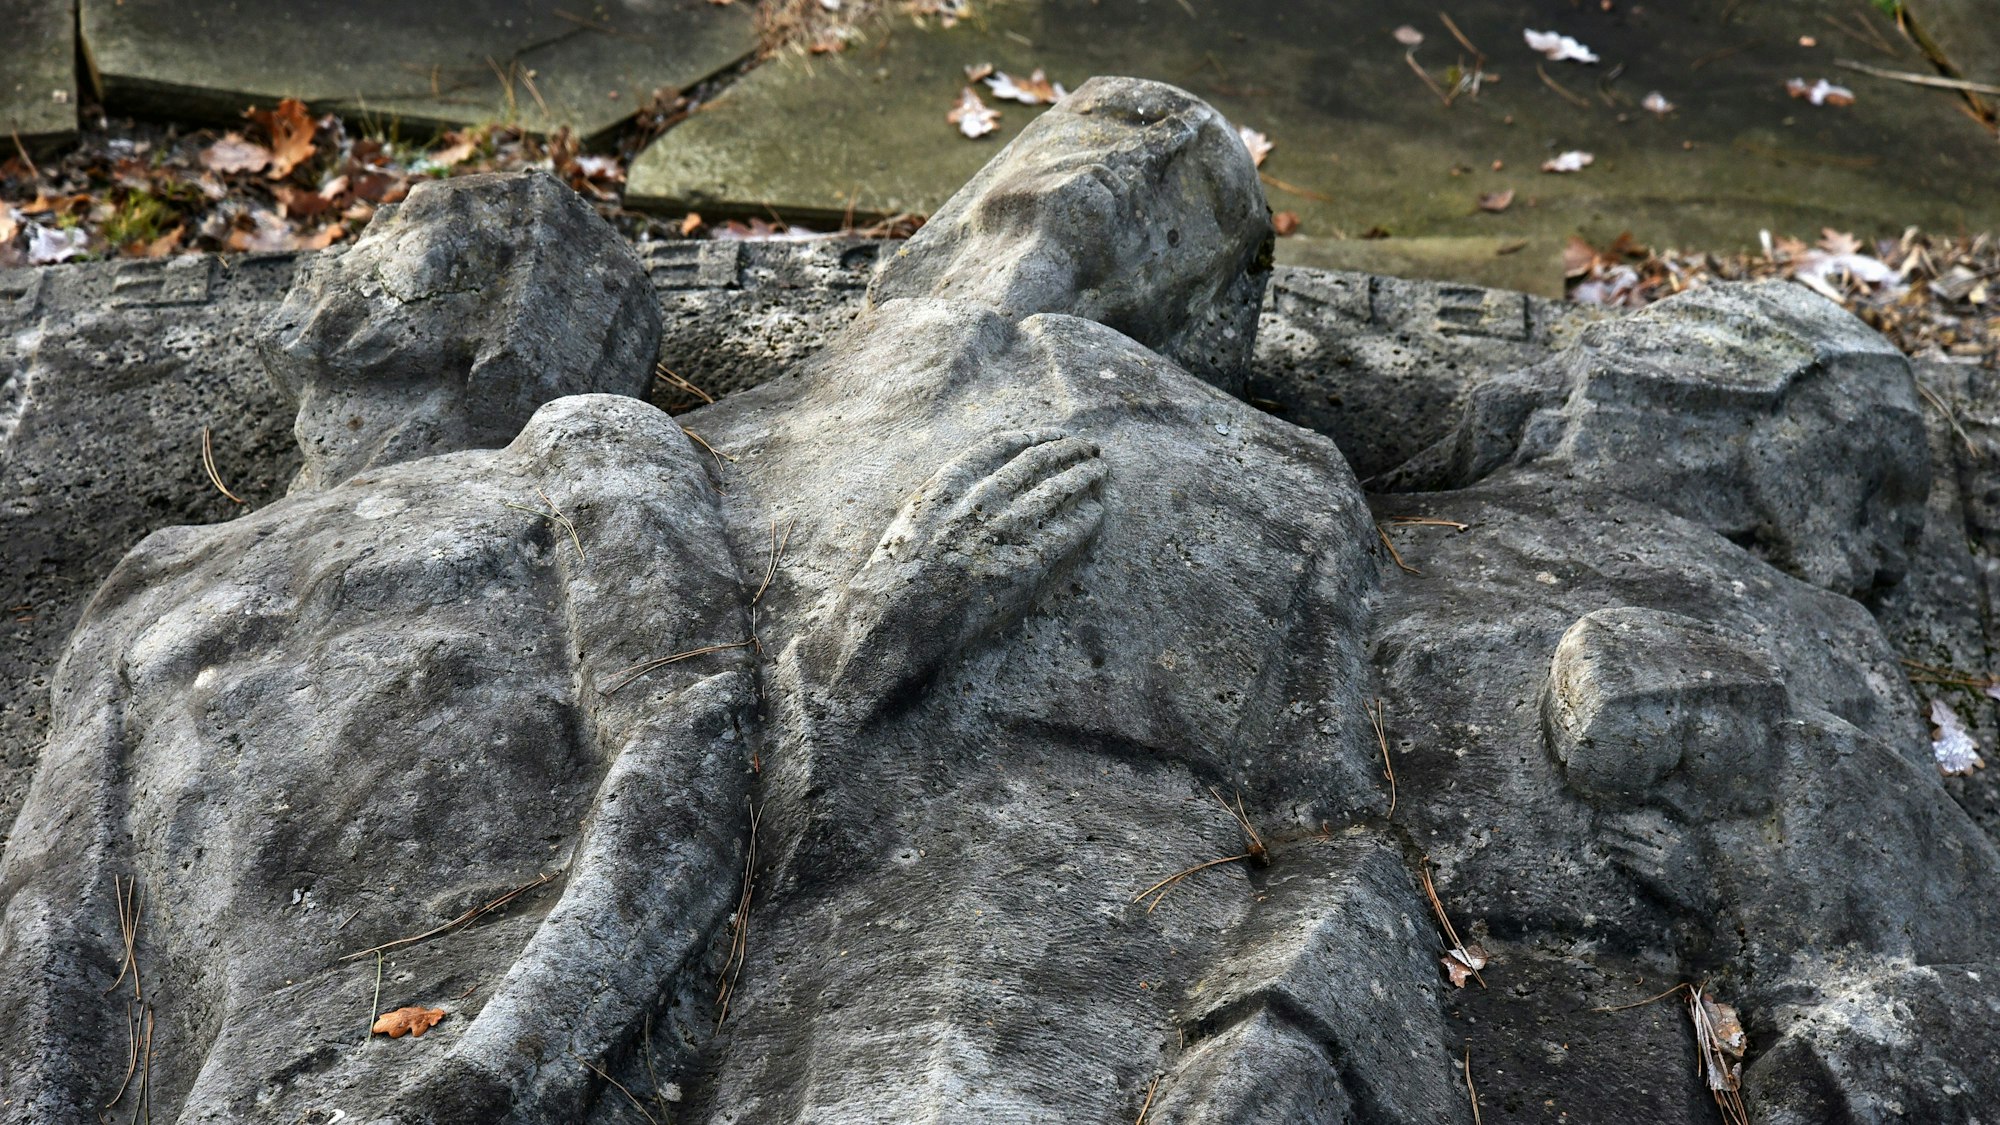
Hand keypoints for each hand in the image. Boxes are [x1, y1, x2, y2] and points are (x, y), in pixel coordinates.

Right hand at [812, 429, 1107, 717]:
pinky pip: (1065, 533)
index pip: (1004, 444)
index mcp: (950, 482)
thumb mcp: (915, 515)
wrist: (897, 618)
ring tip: (1101, 470)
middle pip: (1036, 462)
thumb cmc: (901, 572)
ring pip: (1055, 491)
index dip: (1036, 436)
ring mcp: (1001, 532)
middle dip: (1068, 450)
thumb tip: (986, 476)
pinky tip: (1098, 510)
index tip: (1056, 435)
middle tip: (1090, 446)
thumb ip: (948, 491)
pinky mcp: (1021, 565)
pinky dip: (1085, 518)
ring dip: (1083, 476)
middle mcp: (978, 500)